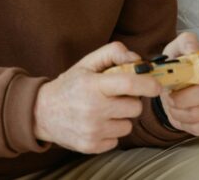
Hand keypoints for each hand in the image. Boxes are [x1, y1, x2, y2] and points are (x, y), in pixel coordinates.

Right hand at [33, 41, 161, 153]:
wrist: (42, 112)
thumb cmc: (70, 85)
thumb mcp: (87, 63)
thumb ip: (112, 53)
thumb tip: (137, 59)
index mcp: (93, 85)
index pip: (129, 84)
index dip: (148, 84)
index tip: (157, 86)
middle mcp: (93, 109)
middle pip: (134, 107)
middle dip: (131, 100)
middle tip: (116, 96)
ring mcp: (92, 130)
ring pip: (128, 125)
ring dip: (121, 117)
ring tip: (104, 110)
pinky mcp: (91, 146)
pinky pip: (117, 139)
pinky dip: (111, 131)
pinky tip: (97, 123)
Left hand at [158, 32, 198, 135]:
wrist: (174, 88)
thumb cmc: (179, 67)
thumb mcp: (177, 49)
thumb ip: (186, 43)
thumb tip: (193, 49)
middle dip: (184, 97)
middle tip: (169, 95)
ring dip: (180, 111)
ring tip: (172, 104)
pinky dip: (185, 123)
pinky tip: (180, 114)